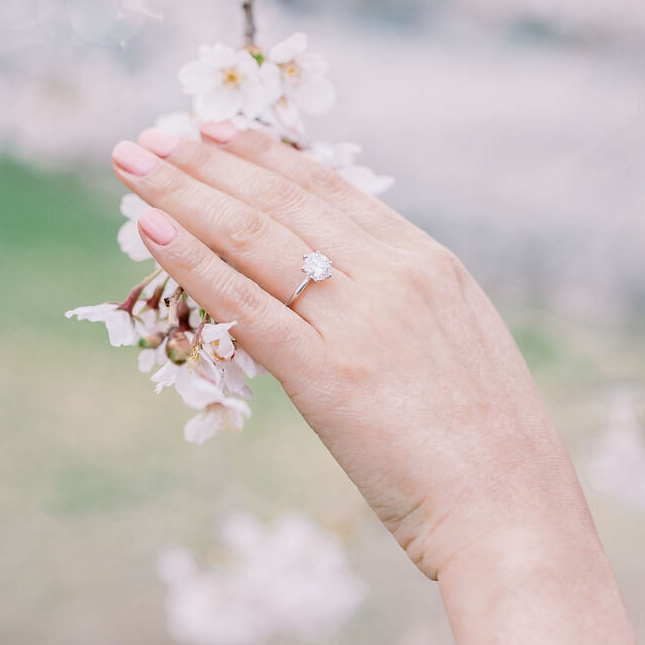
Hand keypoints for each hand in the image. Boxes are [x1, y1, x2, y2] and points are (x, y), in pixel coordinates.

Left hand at [111, 122, 587, 578]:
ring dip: (183, 194)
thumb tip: (344, 289)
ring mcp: (361, 321)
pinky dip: (192, 262)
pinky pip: (246, 305)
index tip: (212, 131)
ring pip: (253, 238)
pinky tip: (150, 231)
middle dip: (204, 161)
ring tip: (132, 165)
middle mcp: (394, 275)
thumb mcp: (458, 346)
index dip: (262, 154)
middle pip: (280, 200)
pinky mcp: (329, 376)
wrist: (513, 513)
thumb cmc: (491, 448)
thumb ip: (403, 306)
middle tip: (147, 138)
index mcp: (429, 263)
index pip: (327, 189)